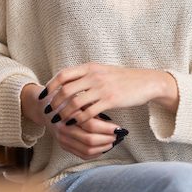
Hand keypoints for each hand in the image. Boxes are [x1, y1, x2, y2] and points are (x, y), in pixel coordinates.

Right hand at [21, 83, 116, 159]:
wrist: (45, 108)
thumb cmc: (65, 99)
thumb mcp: (77, 97)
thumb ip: (90, 106)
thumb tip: (110, 116)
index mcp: (68, 115)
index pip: (91, 125)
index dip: (107, 128)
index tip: (119, 127)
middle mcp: (63, 130)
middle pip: (90, 140)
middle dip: (107, 139)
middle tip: (119, 135)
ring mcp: (62, 140)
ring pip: (86, 150)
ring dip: (103, 147)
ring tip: (114, 141)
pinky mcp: (64, 146)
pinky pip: (81, 155)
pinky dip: (95, 153)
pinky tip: (105, 147)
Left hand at [40, 63, 177, 127]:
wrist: (146, 82)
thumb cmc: (124, 79)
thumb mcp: (103, 71)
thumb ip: (86, 75)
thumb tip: (67, 83)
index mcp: (91, 67)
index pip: (63, 75)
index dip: (50, 86)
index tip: (44, 96)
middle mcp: (95, 75)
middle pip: (65, 90)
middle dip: (54, 103)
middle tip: (49, 112)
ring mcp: (102, 88)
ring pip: (75, 103)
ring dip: (64, 114)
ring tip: (60, 121)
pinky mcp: (111, 100)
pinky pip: (89, 112)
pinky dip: (79, 120)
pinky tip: (76, 124)